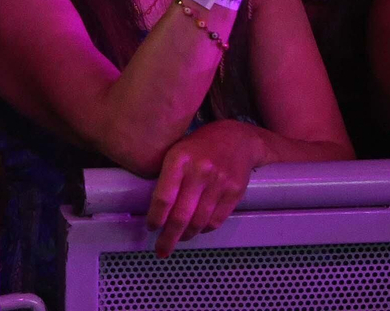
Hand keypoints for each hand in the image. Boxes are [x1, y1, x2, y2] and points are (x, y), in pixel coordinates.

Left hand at [145, 120, 261, 255]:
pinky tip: (197, 229)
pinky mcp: (235, 191)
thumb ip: (167, 176)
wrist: (238, 138)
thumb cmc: (200, 146)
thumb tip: (156, 211)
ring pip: (199, 221)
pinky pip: (216, 220)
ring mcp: (219, 182)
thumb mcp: (178, 150)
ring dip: (186, 235)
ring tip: (179, 239)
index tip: (151, 228)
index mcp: (179, 158)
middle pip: (181, 215)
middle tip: (161, 250)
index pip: (164, 197)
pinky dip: (204, 229)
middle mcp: (200, 170)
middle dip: (169, 237)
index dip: (155, 217)